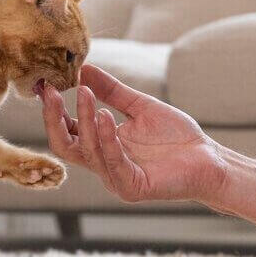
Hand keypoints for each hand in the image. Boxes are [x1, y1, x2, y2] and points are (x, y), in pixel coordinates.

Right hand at [41, 64, 227, 202]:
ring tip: (85, 94)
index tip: (47, 85)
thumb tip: (83, 69)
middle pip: (64, 146)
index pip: (66, 132)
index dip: (53, 110)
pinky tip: (105, 116)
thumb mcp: (139, 106)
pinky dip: (107, 139)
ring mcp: (115, 178)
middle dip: (54, 119)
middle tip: (51, 92)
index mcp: (101, 147)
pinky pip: (112, 162)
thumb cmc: (176, 137)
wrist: (208, 158)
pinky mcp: (132, 187)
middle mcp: (103, 164)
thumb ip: (111, 91)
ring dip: (83, 120)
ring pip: (87, 152)